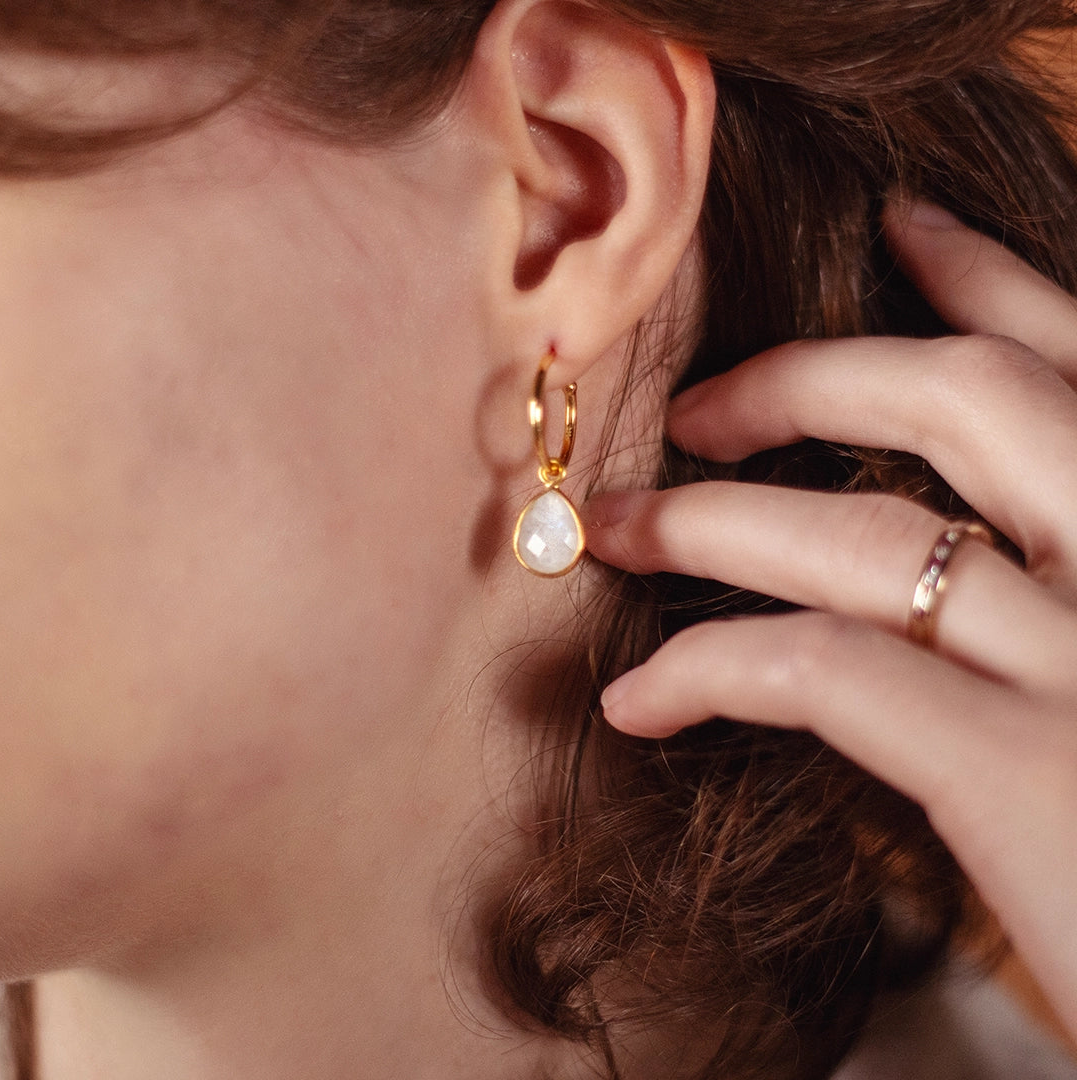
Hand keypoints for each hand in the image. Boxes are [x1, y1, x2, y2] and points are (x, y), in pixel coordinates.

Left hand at [585, 200, 1076, 1039]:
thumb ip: (1065, 586)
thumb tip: (953, 553)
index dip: (989, 278)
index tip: (898, 226)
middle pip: (963, 404)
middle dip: (804, 381)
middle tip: (693, 408)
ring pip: (860, 535)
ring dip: (706, 522)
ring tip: (610, 528)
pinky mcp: (1032, 775)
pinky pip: (822, 671)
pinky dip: (708, 670)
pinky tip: (636, 701)